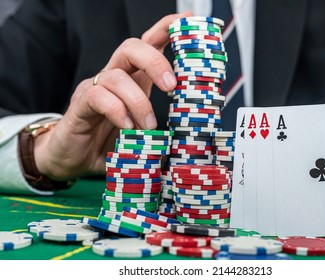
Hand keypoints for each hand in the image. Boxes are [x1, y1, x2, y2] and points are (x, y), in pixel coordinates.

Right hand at [33, 12, 190, 180]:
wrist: (72, 158)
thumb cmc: (108, 141)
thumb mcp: (140, 129)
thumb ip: (159, 122)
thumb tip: (186, 128)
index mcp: (132, 80)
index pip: (147, 45)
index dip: (164, 30)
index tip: (184, 22)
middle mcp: (113, 78)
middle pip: (131, 48)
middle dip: (155, 62)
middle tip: (171, 86)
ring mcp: (94, 89)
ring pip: (117, 77)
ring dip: (138, 102)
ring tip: (147, 127)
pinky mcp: (80, 105)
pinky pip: (98, 96)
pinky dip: (117, 111)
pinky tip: (126, 127)